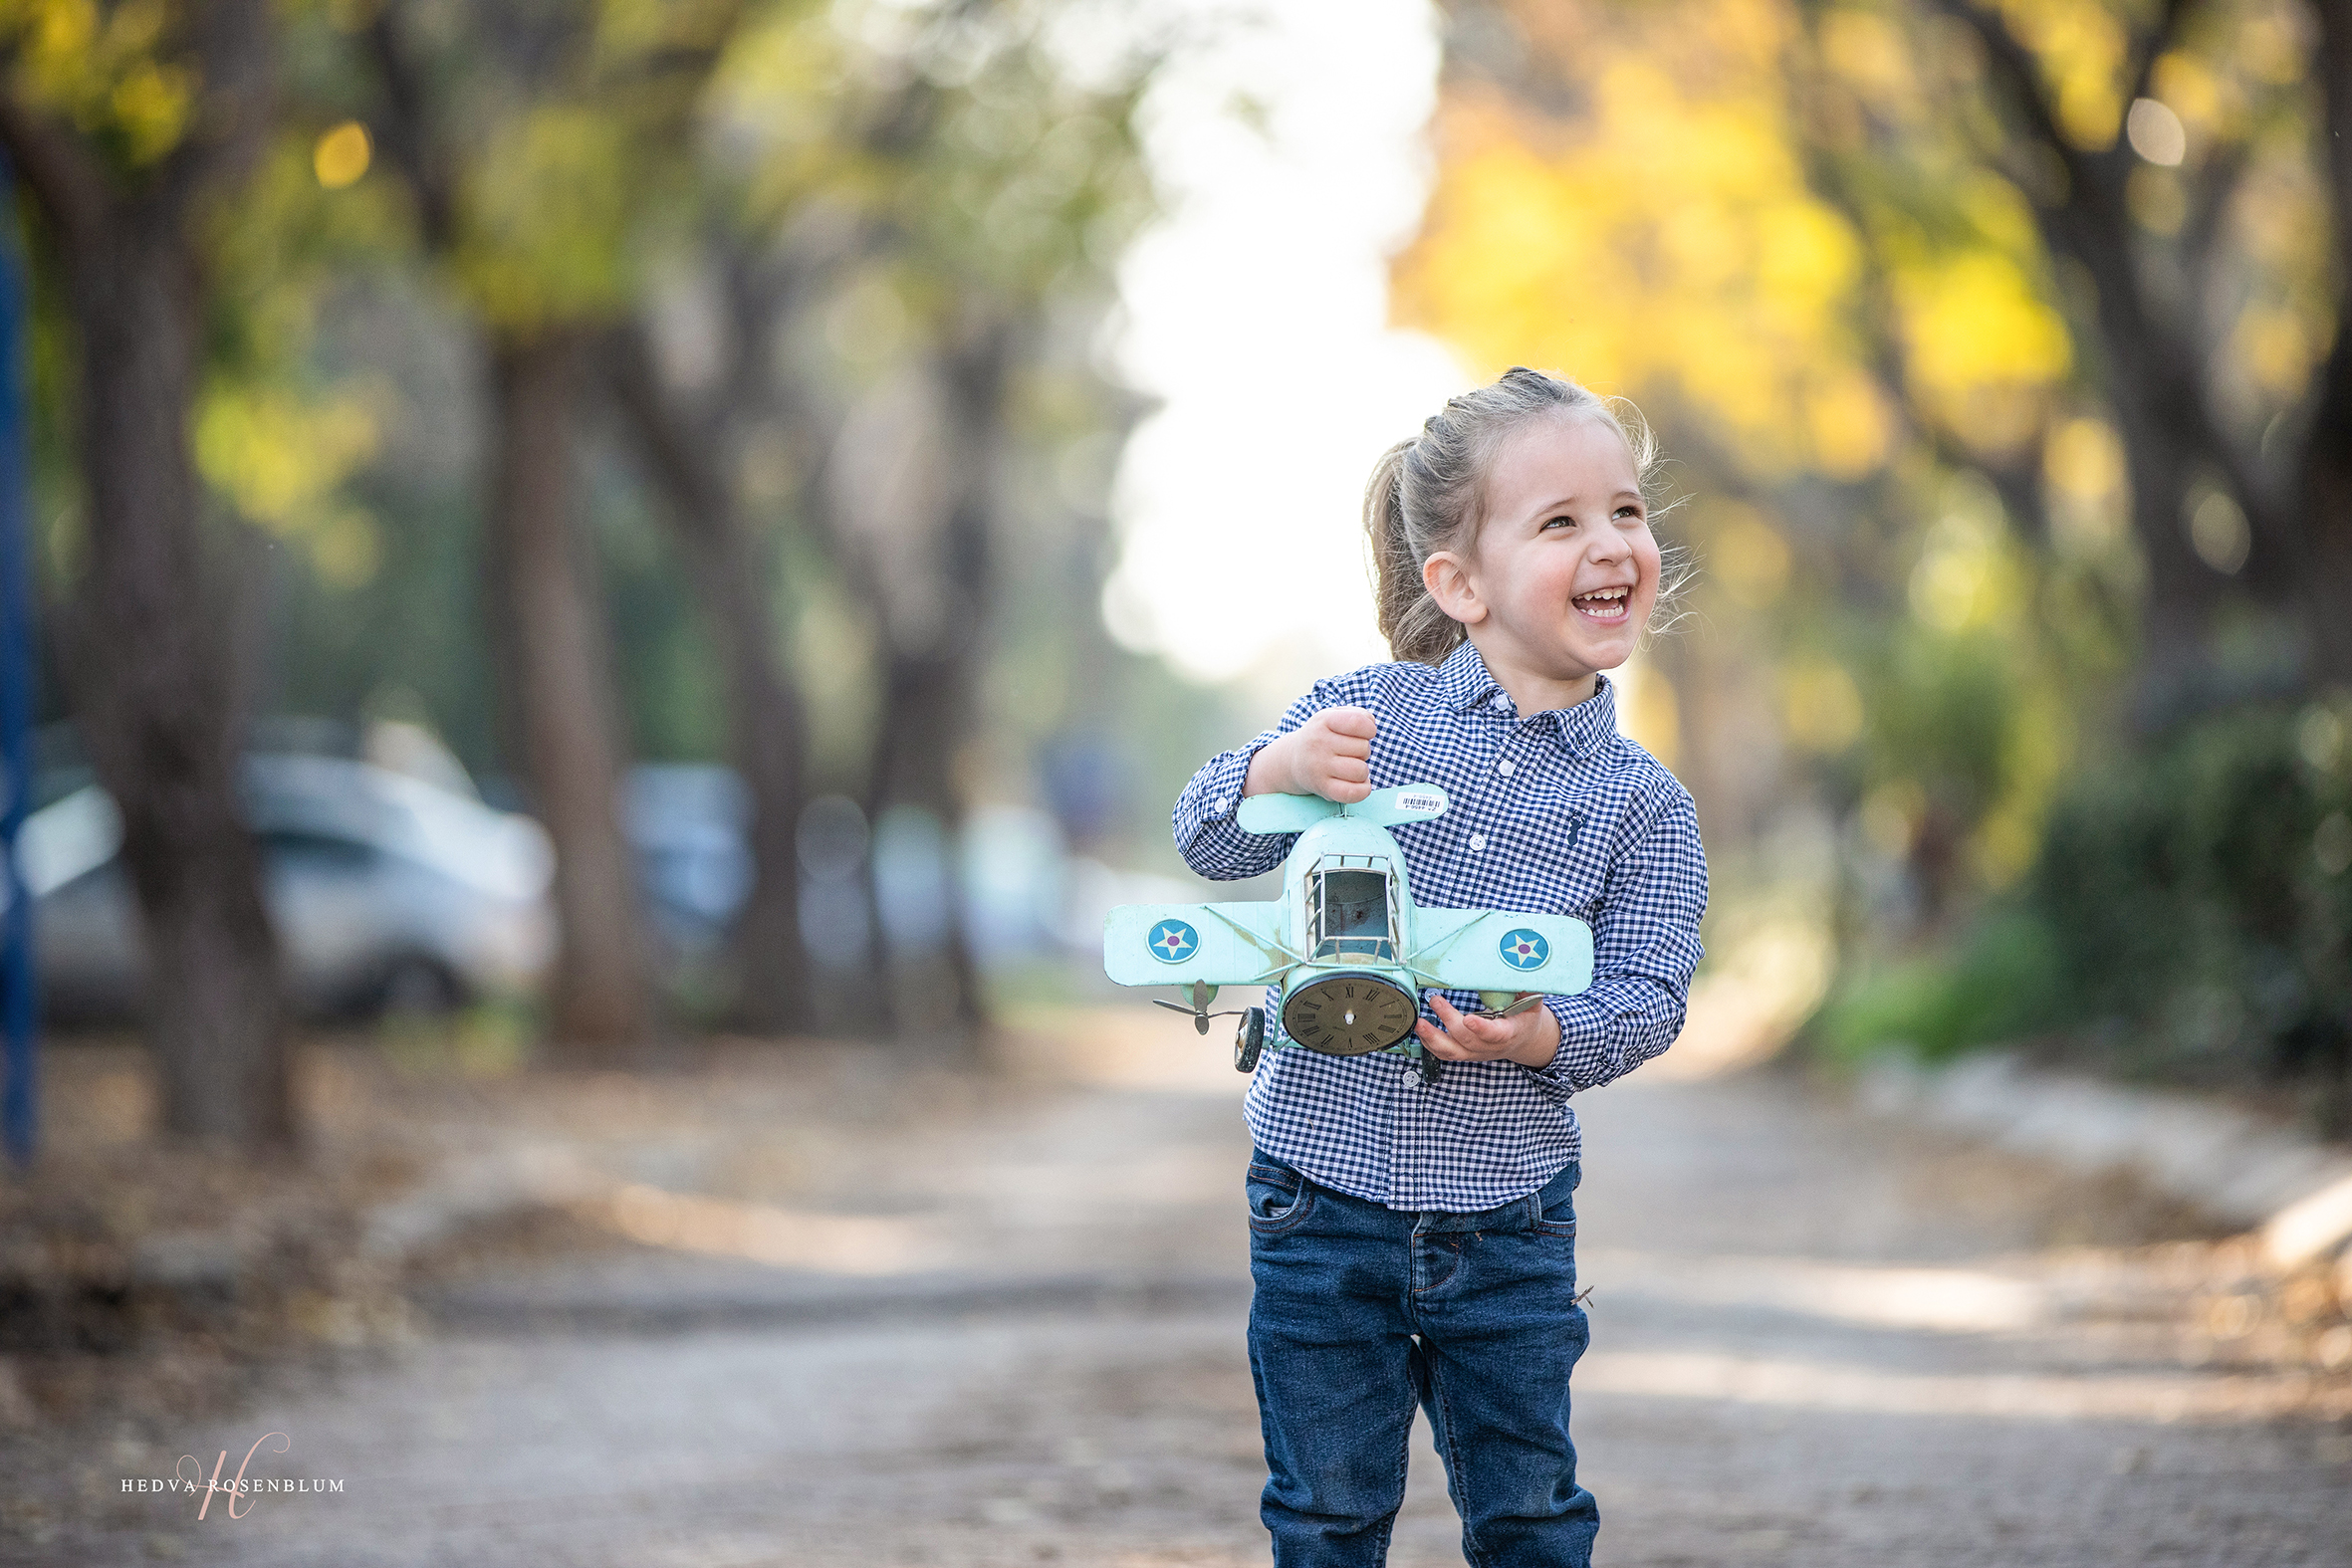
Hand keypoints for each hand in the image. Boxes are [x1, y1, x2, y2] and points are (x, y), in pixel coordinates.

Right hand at [1244, 707, 1376, 802]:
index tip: (1365, 733)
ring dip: (1362, 770)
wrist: (1291, 760)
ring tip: (1350, 767)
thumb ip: (1358, 715)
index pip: (1357, 722)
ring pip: (1360, 771)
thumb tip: (1371, 726)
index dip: (1369, 729)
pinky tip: (1357, 783)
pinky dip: (1363, 790)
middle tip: (1349, 752)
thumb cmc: (1322, 736)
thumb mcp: (1334, 716)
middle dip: (1363, 750)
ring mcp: (1319, 767)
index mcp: (1323, 721)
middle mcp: (1318, 743)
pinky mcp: (1322, 788)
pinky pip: (1353, 793)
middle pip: (1363, 748)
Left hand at [1415, 991, 1559, 1067]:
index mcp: (1508, 1033)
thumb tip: (1521, 969)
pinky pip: (1444, 1053)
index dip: (1481, 1029)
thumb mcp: (1532, 1003)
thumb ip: (1527, 989)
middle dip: (1449, 1020)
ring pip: (1451, 1051)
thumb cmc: (1524, 1018)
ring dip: (1432, 1038)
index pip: (1495, 1034)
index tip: (1468, 1019)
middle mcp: (1490, 1046)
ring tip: (1418, 1023)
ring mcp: (1475, 1052)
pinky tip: (1420, 1030)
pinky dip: (1429, 1043)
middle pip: (1466, 1039)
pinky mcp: (1465, 1053)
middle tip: (1436, 1000)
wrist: (1522, 1040)